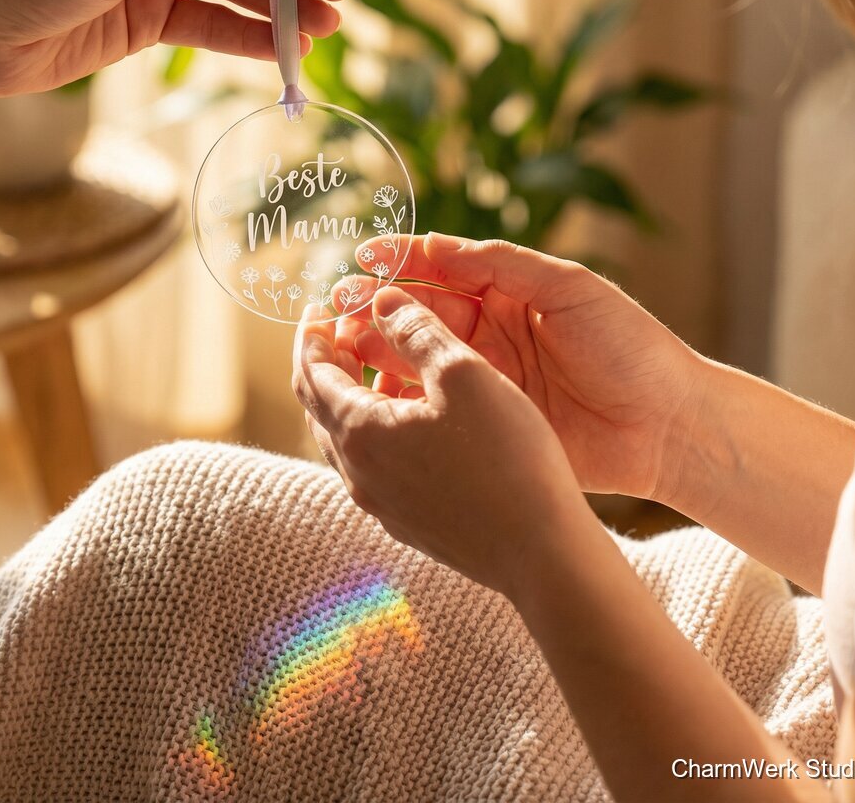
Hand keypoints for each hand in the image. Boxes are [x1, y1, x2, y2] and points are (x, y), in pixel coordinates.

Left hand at [292, 287, 593, 597]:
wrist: (543, 554)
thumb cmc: (507, 458)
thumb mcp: (463, 374)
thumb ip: (417, 331)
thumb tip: (383, 300)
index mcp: (359, 432)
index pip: (310, 373)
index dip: (310, 335)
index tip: (318, 307)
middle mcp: (358, 473)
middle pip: (319, 407)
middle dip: (324, 362)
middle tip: (337, 329)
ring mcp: (381, 504)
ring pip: (344, 438)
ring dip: (348, 395)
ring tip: (373, 365)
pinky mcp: (408, 523)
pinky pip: (372, 464)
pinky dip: (373, 428)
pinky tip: (408, 415)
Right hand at [334, 232, 709, 503]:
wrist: (672, 428)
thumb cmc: (632, 348)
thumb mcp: (571, 288)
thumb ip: (503, 265)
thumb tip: (435, 245)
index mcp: (505, 294)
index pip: (439, 270)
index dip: (400, 262)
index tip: (363, 259)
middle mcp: (486, 334)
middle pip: (415, 314)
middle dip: (374, 307)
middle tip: (337, 308)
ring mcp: (482, 381)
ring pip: (414, 360)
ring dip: (376, 352)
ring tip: (342, 349)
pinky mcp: (486, 425)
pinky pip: (431, 409)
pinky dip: (399, 402)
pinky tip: (372, 397)